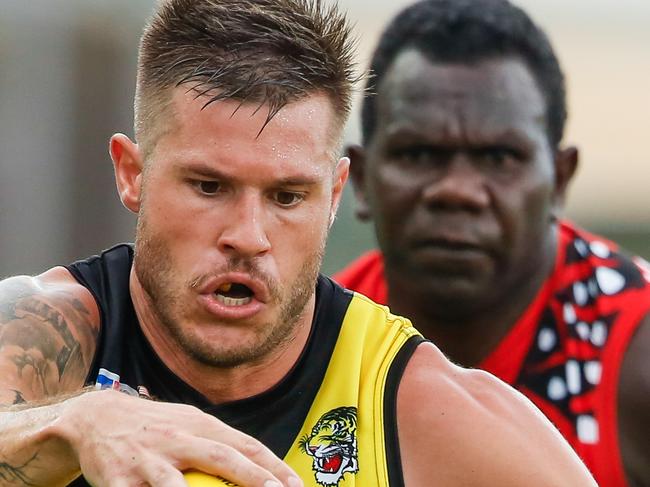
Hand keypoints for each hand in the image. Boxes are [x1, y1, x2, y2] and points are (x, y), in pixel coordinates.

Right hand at [56, 389, 301, 486]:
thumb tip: (256, 460)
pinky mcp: (118, 480)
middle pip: (222, 459)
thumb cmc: (153, 426)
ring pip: (177, 485)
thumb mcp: (187, 422)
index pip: (244, 444)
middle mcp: (177, 439)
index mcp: (199, 424)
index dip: (272, 465)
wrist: (95, 418)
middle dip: (253, 477)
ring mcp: (148, 461)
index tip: (296, 485)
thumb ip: (216, 440)